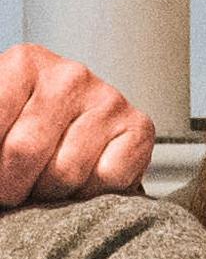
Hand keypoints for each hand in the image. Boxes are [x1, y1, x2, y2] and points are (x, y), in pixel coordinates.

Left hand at [0, 44, 154, 206]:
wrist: (83, 132)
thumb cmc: (34, 129)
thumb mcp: (4, 123)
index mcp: (25, 63)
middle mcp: (71, 77)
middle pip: (25, 151)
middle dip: (14, 186)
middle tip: (15, 191)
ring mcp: (109, 101)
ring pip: (67, 172)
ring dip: (53, 195)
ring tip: (48, 187)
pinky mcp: (140, 128)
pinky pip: (108, 179)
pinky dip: (93, 193)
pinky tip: (84, 183)